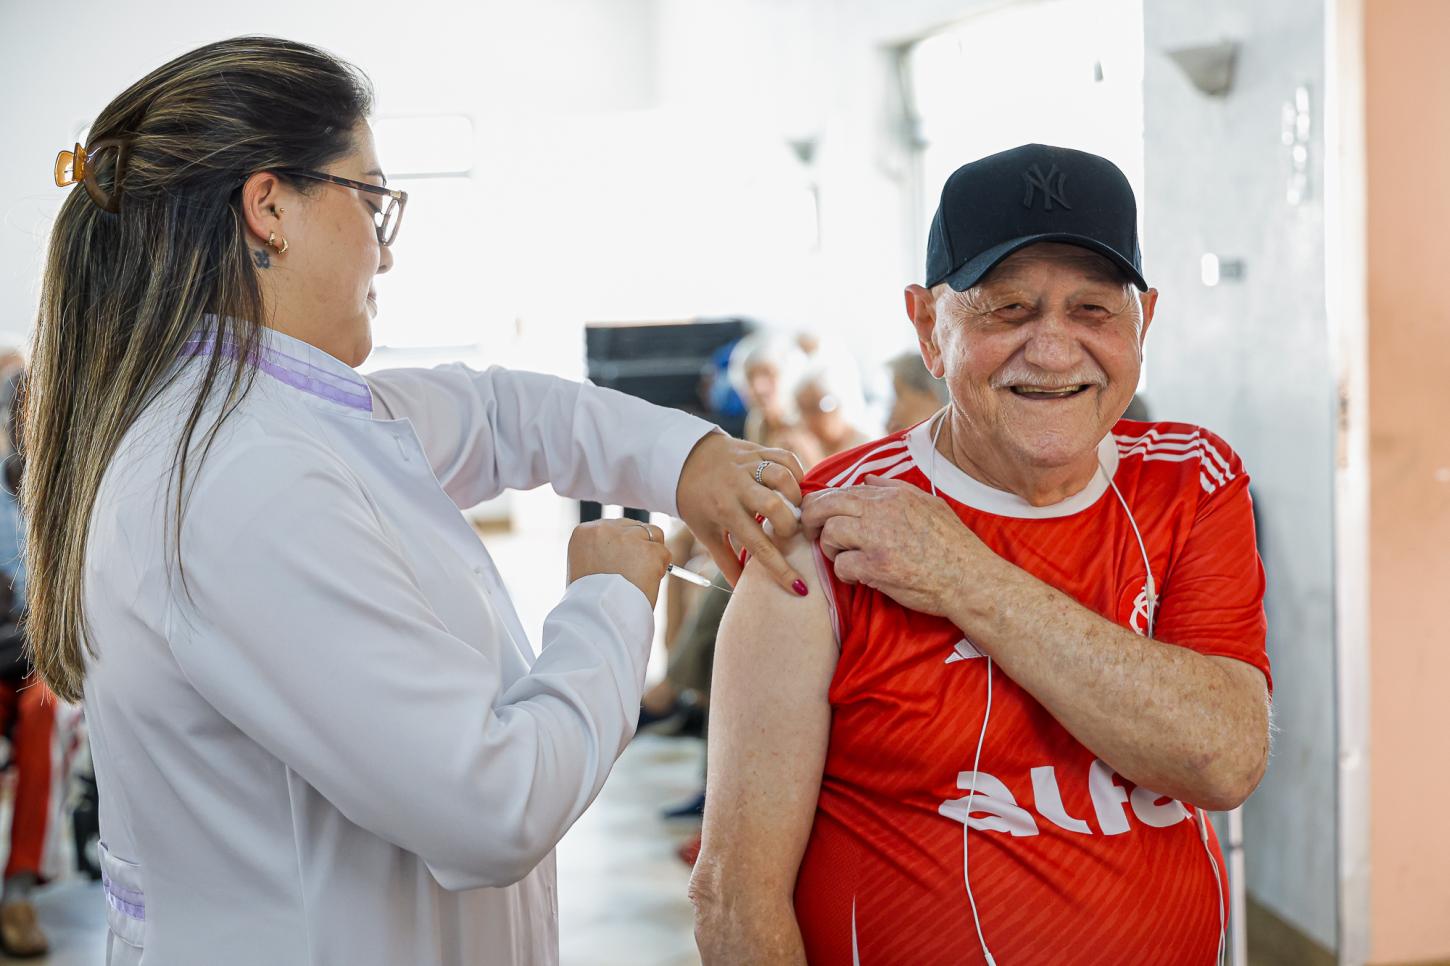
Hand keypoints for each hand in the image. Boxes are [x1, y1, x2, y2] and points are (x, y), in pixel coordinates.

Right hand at [568, 519, 672, 608]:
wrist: (596, 616)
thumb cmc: (589, 601)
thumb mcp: (584, 568)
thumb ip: (601, 552)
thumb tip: (623, 552)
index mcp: (584, 532)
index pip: (614, 527)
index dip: (623, 546)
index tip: (623, 562)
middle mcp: (604, 529)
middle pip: (635, 527)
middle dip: (639, 547)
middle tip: (635, 573)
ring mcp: (627, 538)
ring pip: (653, 536)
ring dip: (652, 556)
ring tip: (639, 579)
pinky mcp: (648, 551)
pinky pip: (664, 554)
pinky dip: (660, 570)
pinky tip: (646, 584)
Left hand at [675, 432, 807, 594]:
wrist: (684, 459)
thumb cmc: (696, 501)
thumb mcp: (705, 532)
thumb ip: (726, 560)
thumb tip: (740, 588)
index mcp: (724, 511)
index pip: (758, 545)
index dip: (781, 569)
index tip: (799, 587)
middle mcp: (737, 486)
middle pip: (775, 506)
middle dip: (790, 525)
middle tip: (789, 534)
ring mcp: (748, 464)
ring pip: (783, 478)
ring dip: (796, 496)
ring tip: (795, 509)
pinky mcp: (756, 449)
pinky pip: (786, 458)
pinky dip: (797, 473)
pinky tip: (794, 487)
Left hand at [800, 474, 1003, 619]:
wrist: (969, 578)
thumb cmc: (952, 544)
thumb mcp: (927, 504)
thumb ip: (893, 488)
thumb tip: (867, 478)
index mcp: (891, 495)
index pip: (841, 490)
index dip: (822, 502)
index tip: (819, 515)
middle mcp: (880, 510)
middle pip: (823, 505)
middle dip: (810, 519)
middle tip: (812, 534)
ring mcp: (877, 538)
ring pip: (829, 534)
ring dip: (831, 549)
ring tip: (844, 558)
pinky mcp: (876, 567)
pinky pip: (841, 566)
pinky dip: (845, 574)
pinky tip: (859, 577)